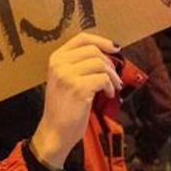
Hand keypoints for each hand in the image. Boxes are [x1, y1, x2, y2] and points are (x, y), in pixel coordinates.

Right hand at [30, 32, 120, 169]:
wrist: (55, 132)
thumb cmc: (64, 107)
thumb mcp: (65, 79)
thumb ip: (79, 64)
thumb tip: (108, 53)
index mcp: (56, 58)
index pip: (81, 38)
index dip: (102, 41)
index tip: (115, 48)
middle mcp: (59, 64)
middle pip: (94, 50)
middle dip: (109, 63)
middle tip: (115, 77)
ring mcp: (67, 75)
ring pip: (100, 64)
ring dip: (112, 76)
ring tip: (113, 87)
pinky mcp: (78, 88)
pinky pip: (103, 78)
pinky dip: (110, 86)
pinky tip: (108, 94)